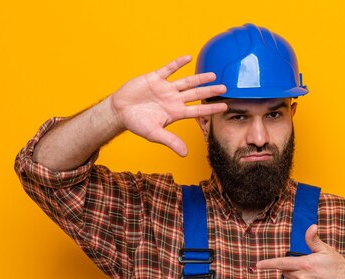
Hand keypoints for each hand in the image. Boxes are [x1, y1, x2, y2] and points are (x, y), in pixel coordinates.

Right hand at [110, 55, 226, 155]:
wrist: (119, 111)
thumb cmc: (136, 124)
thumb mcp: (154, 134)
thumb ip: (170, 141)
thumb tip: (185, 154)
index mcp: (175, 112)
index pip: (197, 111)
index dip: (211, 109)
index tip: (225, 107)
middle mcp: (173, 99)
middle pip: (196, 94)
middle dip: (210, 91)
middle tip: (225, 88)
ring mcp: (165, 88)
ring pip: (186, 82)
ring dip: (199, 78)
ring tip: (213, 75)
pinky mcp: (155, 78)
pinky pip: (168, 69)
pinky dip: (178, 64)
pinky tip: (188, 58)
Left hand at [256, 225, 344, 278]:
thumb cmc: (338, 267)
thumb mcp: (326, 250)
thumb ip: (314, 240)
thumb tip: (311, 227)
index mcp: (305, 264)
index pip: (281, 263)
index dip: (268, 263)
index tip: (258, 265)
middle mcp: (302, 278)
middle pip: (285, 272)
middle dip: (290, 268)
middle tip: (304, 266)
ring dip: (292, 278)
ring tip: (307, 275)